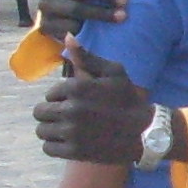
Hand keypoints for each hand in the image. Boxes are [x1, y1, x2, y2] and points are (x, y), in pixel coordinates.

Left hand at [36, 45, 153, 165]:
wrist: (147, 132)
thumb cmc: (129, 100)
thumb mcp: (113, 73)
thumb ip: (87, 57)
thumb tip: (68, 36)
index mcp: (76, 87)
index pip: (49, 95)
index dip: (62, 100)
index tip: (78, 104)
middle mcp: (71, 109)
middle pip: (40, 113)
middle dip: (52, 115)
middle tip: (70, 119)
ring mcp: (72, 132)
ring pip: (42, 131)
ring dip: (52, 131)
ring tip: (69, 131)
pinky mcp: (74, 151)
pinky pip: (48, 148)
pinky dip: (56, 146)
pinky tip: (71, 143)